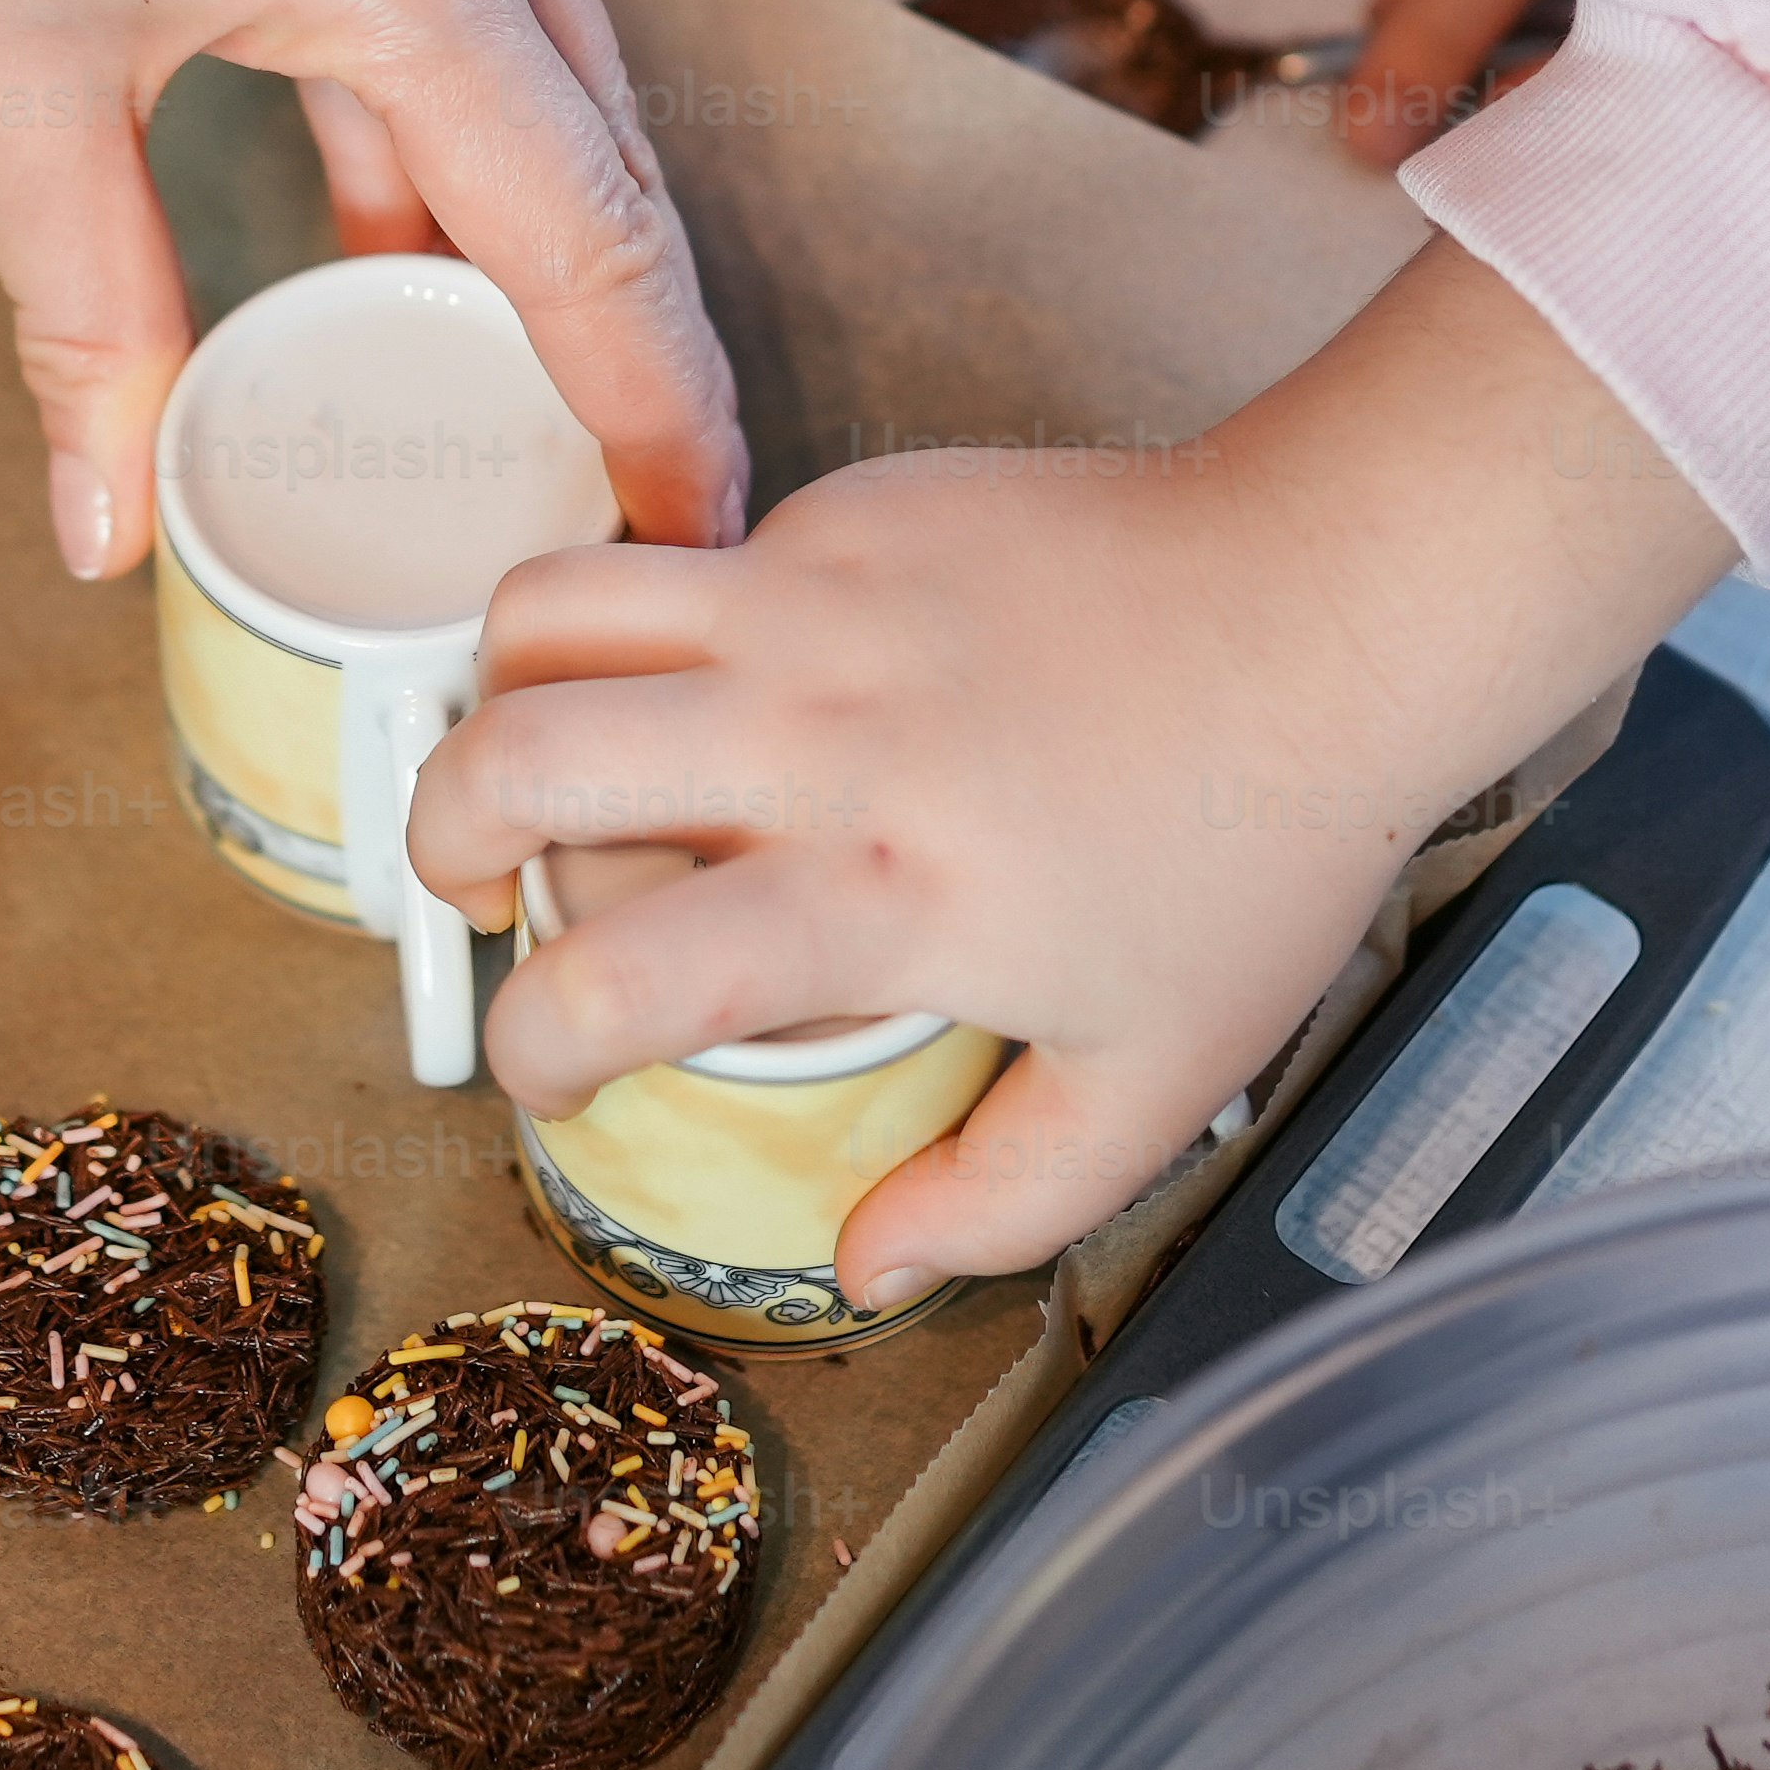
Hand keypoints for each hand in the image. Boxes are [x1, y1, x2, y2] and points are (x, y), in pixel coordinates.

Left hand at [0, 0, 746, 578]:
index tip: (695, 520)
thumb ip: (97, 332)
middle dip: (619, 319)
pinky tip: (404, 213)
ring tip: (524, 372)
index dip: (649, 397)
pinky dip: (454, 81)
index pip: (578, 225)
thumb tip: (106, 533)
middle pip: (600, 132)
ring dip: (534, 199)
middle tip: (636, 482)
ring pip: (544, 34)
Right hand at [413, 243, 1733, 1303]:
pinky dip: (658, 628)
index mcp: (882, 892)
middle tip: (472, 885)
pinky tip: (739, 687)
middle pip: (515, 761)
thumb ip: (1000, 1200)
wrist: (1332, 606)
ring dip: (497, 697)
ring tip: (535, 758)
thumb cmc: (1254, 851)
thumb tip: (861, 1265)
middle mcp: (817, 733)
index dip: (533, 1048)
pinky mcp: (847, 504)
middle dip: (437, 842)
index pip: (611, 976)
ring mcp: (818, 597)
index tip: (553, 1071)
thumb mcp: (1156, 1081)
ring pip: (545, 612)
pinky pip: (683, 559)